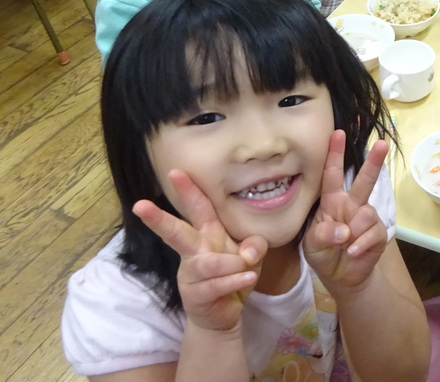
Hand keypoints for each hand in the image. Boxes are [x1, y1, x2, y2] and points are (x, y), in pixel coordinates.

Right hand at [133, 170, 265, 331]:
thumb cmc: (235, 274)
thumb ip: (255, 245)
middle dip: (159, 219)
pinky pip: (215, 285)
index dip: (188, 190)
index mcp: (208, 234)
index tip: (176, 171)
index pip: (198, 208)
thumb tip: (249, 250)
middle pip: (176, 232)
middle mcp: (195, 251)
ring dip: (229, 263)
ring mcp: (192, 274)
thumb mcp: (252, 256)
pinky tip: (248, 278)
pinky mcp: (196, 295)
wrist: (224, 314)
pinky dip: (234, 280)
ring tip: (245, 264)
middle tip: (140, 205)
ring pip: (206, 264)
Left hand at [304, 130, 389, 292]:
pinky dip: (360, 244)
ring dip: (353, 232)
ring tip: (345, 245)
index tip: (337, 132)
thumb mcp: (312, 245)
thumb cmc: (323, 254)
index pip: (331, 174)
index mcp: (332, 201)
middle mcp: (351, 204)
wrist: (341, 278)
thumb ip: (323, 235)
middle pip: (364, 180)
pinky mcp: (378, 233)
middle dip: (374, 161)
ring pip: (367, 213)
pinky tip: (352, 252)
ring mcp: (366, 218)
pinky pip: (372, 233)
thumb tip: (344, 230)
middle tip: (382, 143)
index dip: (334, 154)